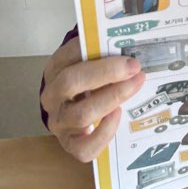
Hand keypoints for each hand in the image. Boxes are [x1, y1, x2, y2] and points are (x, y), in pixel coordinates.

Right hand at [41, 37, 144, 162]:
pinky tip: (118, 115)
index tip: (125, 53)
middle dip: (107, 73)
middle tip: (135, 68)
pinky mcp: (70, 144)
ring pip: (81, 114)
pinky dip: (104, 133)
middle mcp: (52, 96)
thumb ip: (104, 50)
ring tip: (134, 86)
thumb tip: (131, 41)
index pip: (70, 55)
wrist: (72, 104)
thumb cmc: (88, 76)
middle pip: (72, 82)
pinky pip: (85, 147)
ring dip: (112, 98)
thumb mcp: (90, 59)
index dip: (97, 52)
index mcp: (56, 68)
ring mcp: (60, 122)